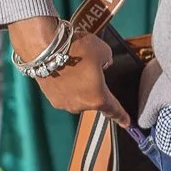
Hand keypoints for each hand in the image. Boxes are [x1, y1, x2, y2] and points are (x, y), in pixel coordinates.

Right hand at [6, 16, 128, 124]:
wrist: (43, 47)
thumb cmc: (77, 49)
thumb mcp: (103, 51)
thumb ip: (107, 62)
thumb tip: (102, 65)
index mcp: (98, 98)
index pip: (114, 110)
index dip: (122, 117)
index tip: (127, 124)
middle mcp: (80, 105)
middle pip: (93, 100)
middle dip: (94, 88)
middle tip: (90, 70)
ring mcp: (63, 103)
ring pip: (77, 97)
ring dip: (78, 87)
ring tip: (74, 68)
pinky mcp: (49, 97)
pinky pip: (64, 92)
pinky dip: (66, 84)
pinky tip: (63, 70)